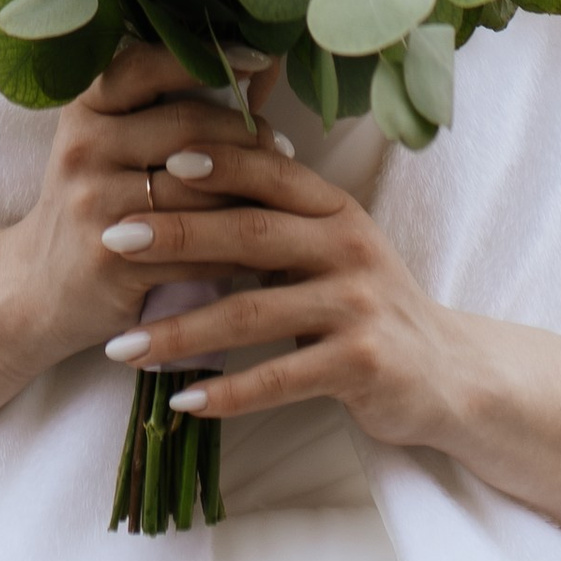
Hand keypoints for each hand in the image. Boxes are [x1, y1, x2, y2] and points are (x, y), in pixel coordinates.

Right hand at [0, 44, 262, 377]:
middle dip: (246, 136)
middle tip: (282, 147)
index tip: (258, 58)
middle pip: (187, 127)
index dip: (206, 58)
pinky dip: (236, 251)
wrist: (39, 285)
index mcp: (85, 106)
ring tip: (283, 196)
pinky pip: (195, 250)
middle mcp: (83, 146)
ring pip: (199, 192)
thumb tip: (253, 73)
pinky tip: (261, 250)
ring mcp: (93, 203)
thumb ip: (163, 107)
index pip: (148, 66)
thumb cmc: (98, 198)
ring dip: (251, 196)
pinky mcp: (110, 260)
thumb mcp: (108, 142)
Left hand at [91, 116, 465, 447]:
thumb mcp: (330, 248)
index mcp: (336, 209)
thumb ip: (276, 218)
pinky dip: (227, 392)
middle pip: (250, 234)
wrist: (447, 373)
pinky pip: (279, 379)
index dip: (216, 161)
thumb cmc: (366, 304)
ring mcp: (357, 307)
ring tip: (123, 346)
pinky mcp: (361, 364)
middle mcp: (349, 247)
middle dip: (176, 235)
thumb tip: (184, 181)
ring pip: (252, 313)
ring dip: (181, 330)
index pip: (269, 171)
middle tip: (112, 239)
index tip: (156, 159)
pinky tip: (182, 401)